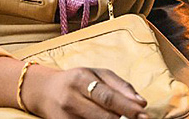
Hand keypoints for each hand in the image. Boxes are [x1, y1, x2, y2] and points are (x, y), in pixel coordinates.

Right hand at [22, 65, 148, 118]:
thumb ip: (120, 85)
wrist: (44, 91)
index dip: (127, 107)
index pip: (107, 97)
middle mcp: (71, 98)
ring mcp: (66, 116)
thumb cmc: (77, 80)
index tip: (144, 113)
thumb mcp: (97, 74)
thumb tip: (141, 102)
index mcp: (80, 79)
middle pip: (104, 115)